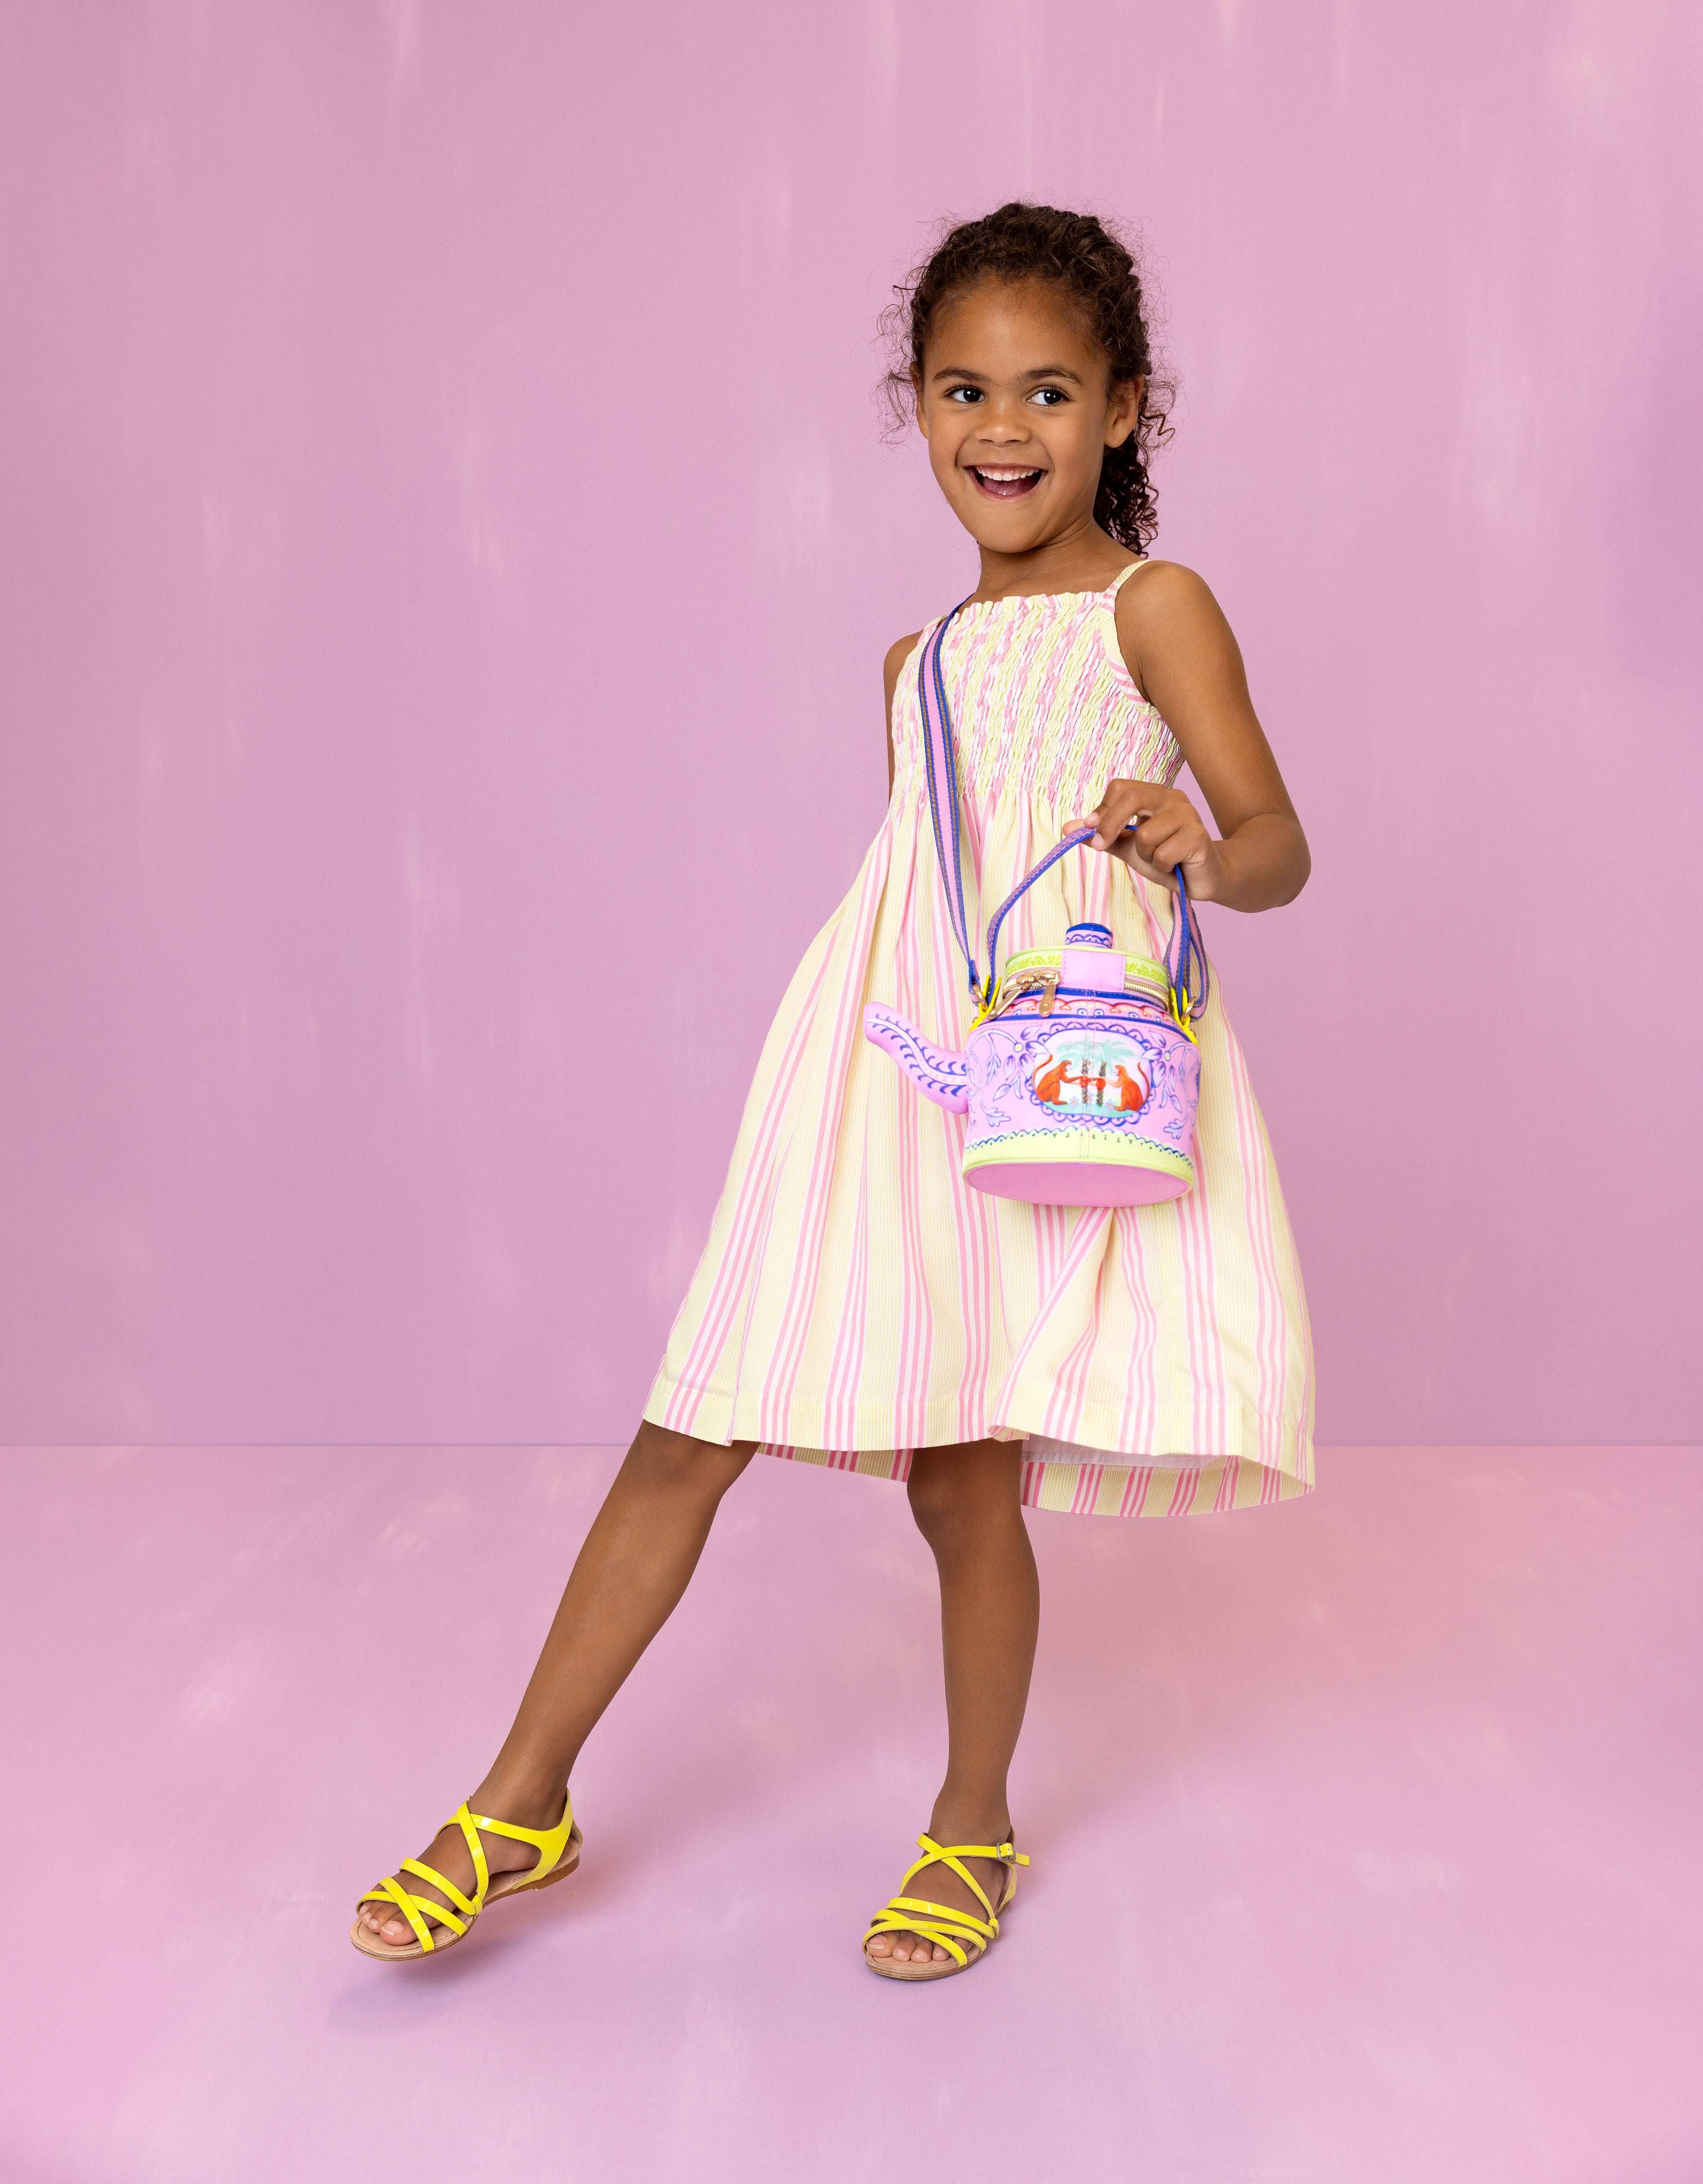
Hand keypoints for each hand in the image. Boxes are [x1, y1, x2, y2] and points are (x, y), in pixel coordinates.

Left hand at [1067, 780, 1224, 899]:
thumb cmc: (1166, 858)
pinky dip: (1162, 866)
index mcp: (1153, 795)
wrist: (1201, 879)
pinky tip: (1175, 865)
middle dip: (1110, 825)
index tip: (1091, 832)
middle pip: (1132, 798)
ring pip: (1145, 835)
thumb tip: (1067, 829)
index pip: (1120, 788)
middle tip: (1101, 845)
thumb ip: (1102, 836)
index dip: (1102, 810)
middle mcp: (1172, 798)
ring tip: (1160, 859)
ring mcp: (1188, 814)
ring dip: (1145, 856)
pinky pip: (1163, 853)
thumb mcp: (1129, 847)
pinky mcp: (1198, 836)